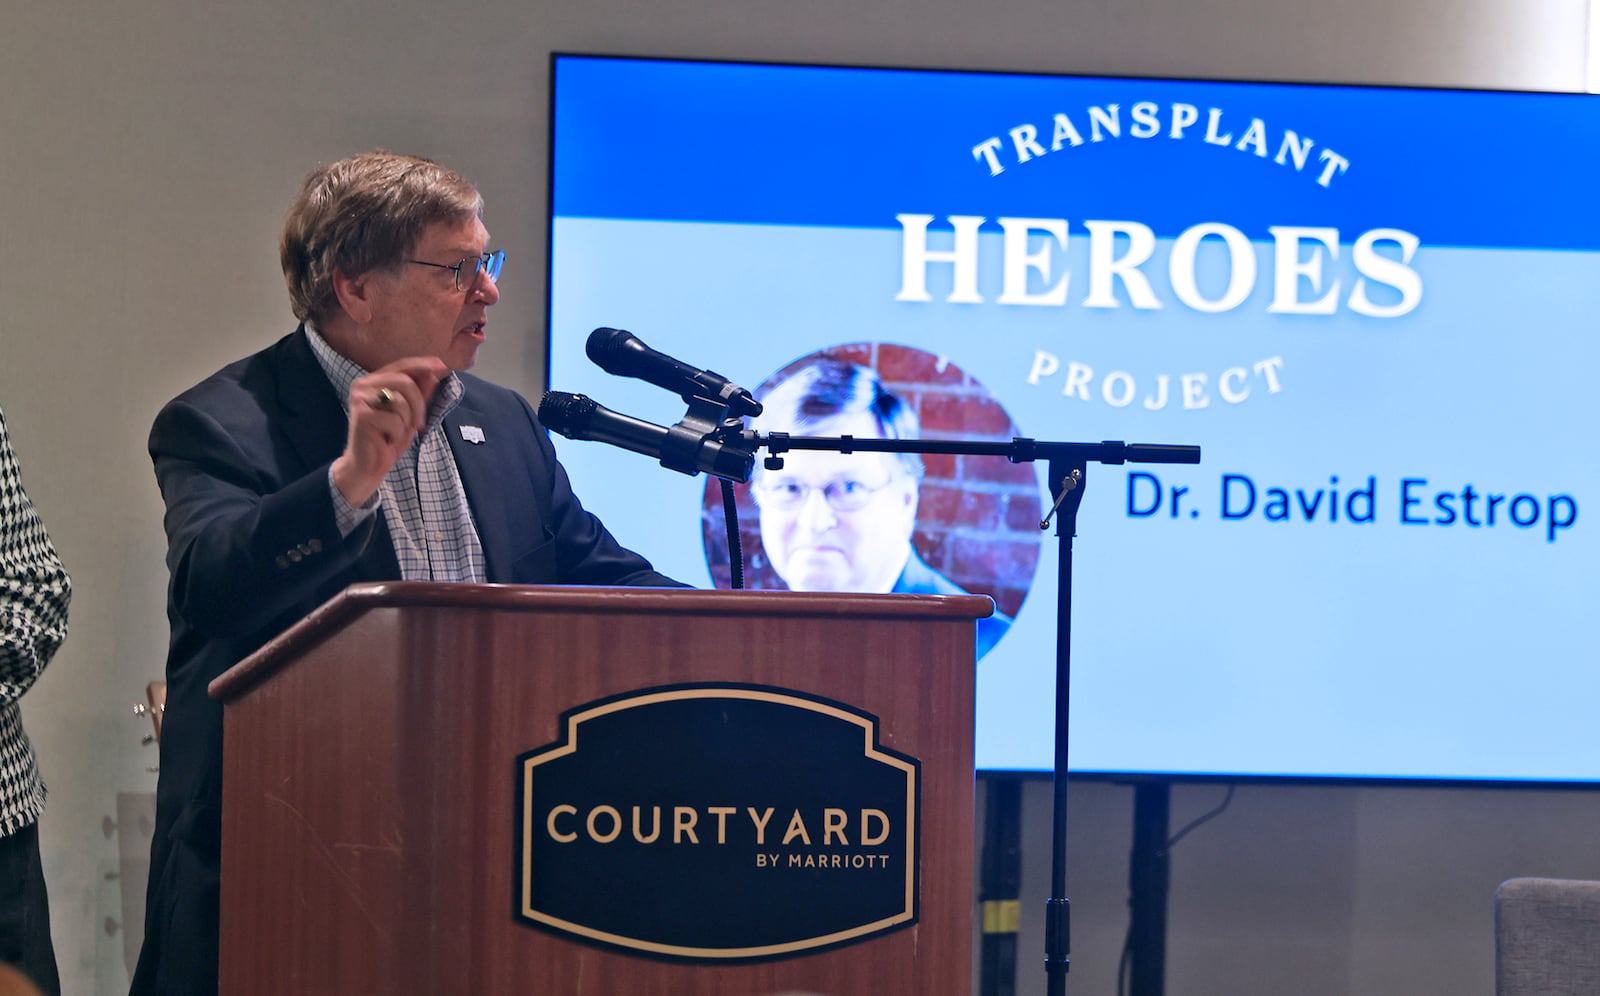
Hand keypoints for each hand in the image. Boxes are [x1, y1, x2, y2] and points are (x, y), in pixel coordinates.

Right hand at [331, 356, 448, 505]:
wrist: (368, 465)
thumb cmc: (388, 438)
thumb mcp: (410, 413)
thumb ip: (420, 393)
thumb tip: (433, 373)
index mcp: (373, 381)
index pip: (401, 366)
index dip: (422, 365)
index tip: (442, 365)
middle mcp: (363, 385)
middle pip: (405, 382)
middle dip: (419, 405)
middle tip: (418, 424)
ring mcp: (360, 399)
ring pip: (401, 401)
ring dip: (406, 421)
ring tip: (395, 432)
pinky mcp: (362, 416)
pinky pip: (394, 420)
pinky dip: (397, 433)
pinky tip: (386, 439)